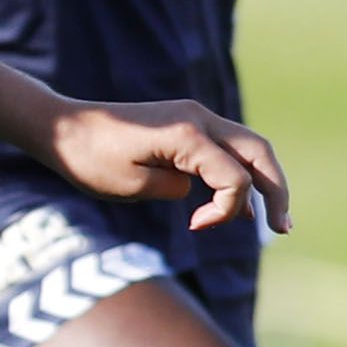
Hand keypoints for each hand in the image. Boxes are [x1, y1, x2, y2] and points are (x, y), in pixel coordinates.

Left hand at [43, 97, 289, 235]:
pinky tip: (243, 207)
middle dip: (278, 191)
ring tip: (278, 221)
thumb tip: (199, 189)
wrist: (63, 128)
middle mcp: (199, 119)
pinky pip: (226, 148)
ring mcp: (195, 118)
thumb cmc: (89, 158)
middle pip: (259, 153)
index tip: (194, 226)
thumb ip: (176, 188)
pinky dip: (241, 174)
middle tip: (284, 228)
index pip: (234, 177)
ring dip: (266, 182)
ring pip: (249, 148)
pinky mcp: (186, 125)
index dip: (225, 210)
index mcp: (187, 135)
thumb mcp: (131, 186)